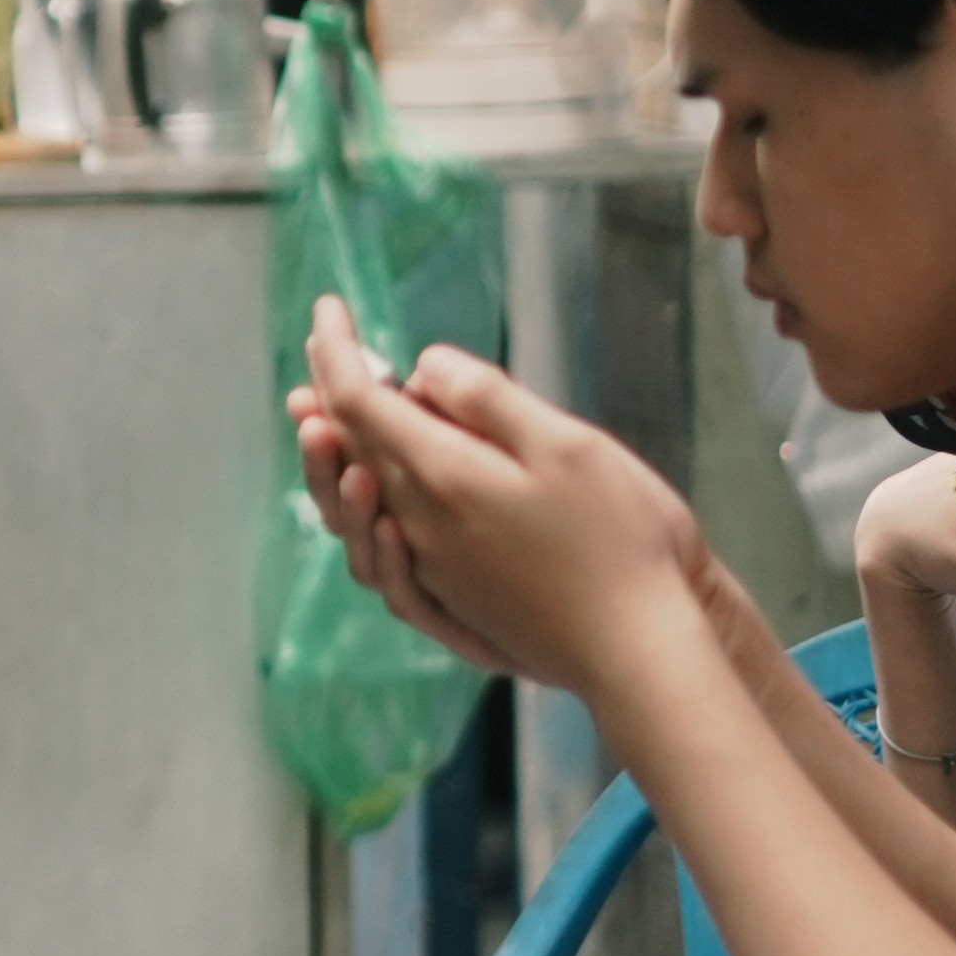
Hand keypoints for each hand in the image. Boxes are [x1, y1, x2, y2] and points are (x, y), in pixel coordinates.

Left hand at [297, 304, 711, 698]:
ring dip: (331, 460)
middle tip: (315, 354)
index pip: (360, 401)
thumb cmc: (622, 539)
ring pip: (355, 509)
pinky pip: (380, 561)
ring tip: (317, 425)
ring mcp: (430, 572)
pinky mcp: (449, 606)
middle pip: (350, 452)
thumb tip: (422, 365)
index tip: (327, 307)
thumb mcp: (568, 446)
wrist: (640, 648)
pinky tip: (372, 512)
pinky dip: (360, 523)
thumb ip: (488, 401)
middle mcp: (419, 527)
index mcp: (444, 476)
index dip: (336, 349)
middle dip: (328, 396)